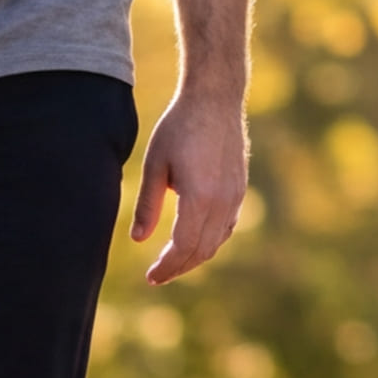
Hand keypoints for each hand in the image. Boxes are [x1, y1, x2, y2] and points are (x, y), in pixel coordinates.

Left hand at [134, 88, 248, 283]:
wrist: (215, 101)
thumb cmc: (179, 127)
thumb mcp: (154, 164)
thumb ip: (148, 204)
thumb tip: (138, 240)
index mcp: (199, 197)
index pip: (183, 246)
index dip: (167, 266)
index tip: (150, 277)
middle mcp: (223, 202)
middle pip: (202, 250)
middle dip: (179, 268)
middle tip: (157, 276)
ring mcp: (235, 196)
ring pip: (217, 242)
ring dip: (195, 257)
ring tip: (172, 263)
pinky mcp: (239, 189)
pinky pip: (226, 227)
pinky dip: (210, 241)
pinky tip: (194, 241)